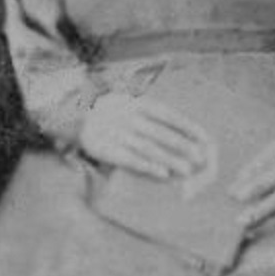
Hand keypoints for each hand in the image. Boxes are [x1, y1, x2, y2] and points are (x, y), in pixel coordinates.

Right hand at [78, 92, 213, 180]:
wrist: (70, 114)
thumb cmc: (108, 111)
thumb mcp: (127, 101)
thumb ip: (149, 112)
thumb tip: (181, 129)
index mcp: (135, 102)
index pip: (167, 114)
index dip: (186, 125)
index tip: (204, 137)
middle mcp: (127, 116)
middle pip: (160, 133)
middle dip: (182, 145)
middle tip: (201, 157)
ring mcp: (115, 132)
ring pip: (147, 148)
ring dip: (169, 159)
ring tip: (187, 170)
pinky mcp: (105, 149)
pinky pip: (129, 159)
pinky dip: (147, 167)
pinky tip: (163, 174)